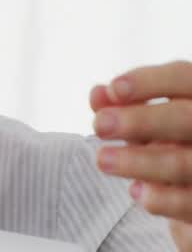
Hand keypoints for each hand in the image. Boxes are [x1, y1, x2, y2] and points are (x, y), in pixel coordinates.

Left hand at [91, 60, 191, 248]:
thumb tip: (98, 95)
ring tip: (103, 159)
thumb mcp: (146, 118)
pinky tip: (136, 191)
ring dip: (139, 162)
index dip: (150, 82)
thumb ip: (123, 105)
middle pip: (186, 118)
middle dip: (141, 121)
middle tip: (100, 125)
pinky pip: (189, 202)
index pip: (183, 77)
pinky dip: (162, 198)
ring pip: (184, 163)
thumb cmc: (167, 140)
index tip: (114, 89)